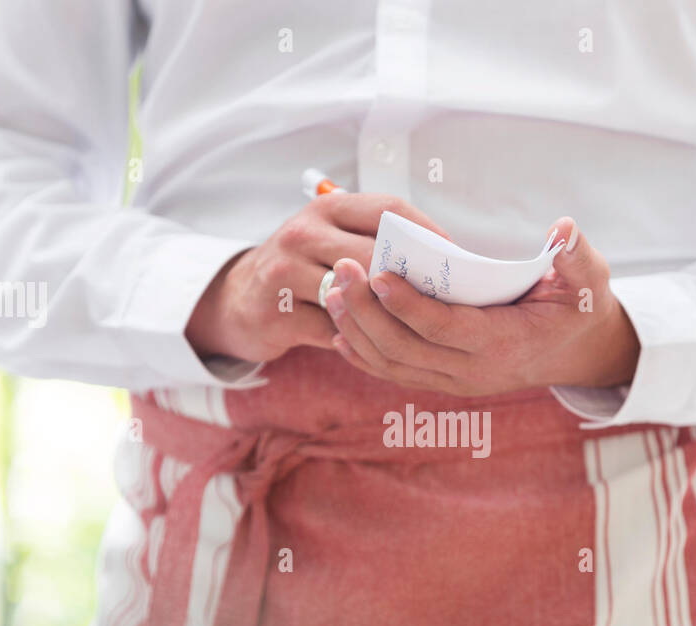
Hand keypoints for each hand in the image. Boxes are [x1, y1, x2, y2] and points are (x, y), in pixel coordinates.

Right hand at [186, 193, 448, 363]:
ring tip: (420, 323)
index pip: (388, 209)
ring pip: (354, 295)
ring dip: (388, 312)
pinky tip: (382, 346)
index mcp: (327, 208)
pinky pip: (333, 331)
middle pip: (374, 253)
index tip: (456, 256)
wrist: (239, 302)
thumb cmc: (304, 270)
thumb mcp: (332, 241)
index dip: (427, 232)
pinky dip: (360, 340)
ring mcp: (285, 273)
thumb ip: (375, 242)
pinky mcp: (276, 314)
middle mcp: (302, 233)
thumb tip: (441, 260)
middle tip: (447, 298)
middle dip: (413, 277)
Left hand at [323, 218, 639, 395]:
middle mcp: (474, 371)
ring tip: (332, 291)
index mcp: (505, 344)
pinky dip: (362, 354)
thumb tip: (564, 229)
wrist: (573, 352)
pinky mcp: (441, 381)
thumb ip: (576, 257)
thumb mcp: (589, 282)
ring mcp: (454, 381)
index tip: (380, 274)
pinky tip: (338, 328)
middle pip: (406, 349)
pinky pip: (393, 373)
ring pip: (392, 364)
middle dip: (368, 312)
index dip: (410, 306)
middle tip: (342, 271)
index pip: (447, 329)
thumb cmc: (576, 309)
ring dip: (358, 330)